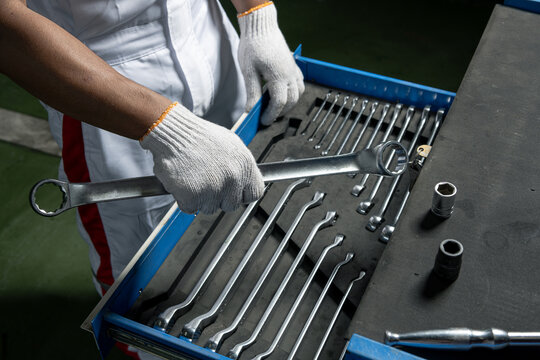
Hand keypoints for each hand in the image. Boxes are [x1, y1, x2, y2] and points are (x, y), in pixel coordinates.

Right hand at [140, 103, 264, 213]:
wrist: (174, 133)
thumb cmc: (199, 136)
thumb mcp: (231, 144)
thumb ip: (241, 166)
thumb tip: (244, 182)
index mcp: (245, 165)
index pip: (254, 193)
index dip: (242, 194)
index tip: (233, 192)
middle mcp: (233, 179)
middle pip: (231, 205)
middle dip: (219, 198)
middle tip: (207, 182)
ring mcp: (214, 189)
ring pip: (210, 209)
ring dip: (200, 198)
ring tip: (194, 177)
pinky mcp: (193, 196)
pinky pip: (190, 208)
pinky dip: (184, 199)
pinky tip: (183, 181)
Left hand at [238, 2, 304, 124]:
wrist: (261, 27)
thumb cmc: (253, 46)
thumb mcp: (248, 71)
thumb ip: (252, 92)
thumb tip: (251, 110)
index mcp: (278, 77)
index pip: (279, 103)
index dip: (272, 114)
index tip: (263, 121)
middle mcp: (289, 75)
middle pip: (291, 101)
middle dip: (280, 112)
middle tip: (267, 116)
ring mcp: (293, 70)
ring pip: (298, 93)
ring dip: (289, 103)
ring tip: (275, 106)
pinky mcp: (293, 65)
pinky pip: (299, 83)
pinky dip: (294, 92)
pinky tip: (283, 92)